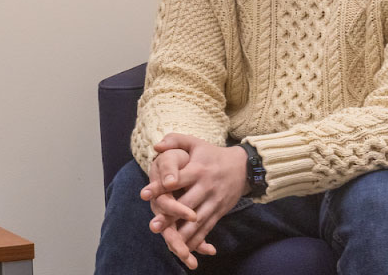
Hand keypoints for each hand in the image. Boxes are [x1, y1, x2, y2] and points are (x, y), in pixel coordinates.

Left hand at [140, 147, 214, 266]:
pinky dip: (198, 239)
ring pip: (197, 220)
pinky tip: (186, 248)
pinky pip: (208, 228)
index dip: (160, 186)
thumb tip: (156, 147)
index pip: (175, 179)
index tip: (144, 194)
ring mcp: (214, 201)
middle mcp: (206, 187)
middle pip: (186, 204)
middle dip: (169, 216)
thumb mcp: (195, 142)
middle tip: (154, 226)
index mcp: (197, 170)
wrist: (244, 167)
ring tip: (169, 243)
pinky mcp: (220, 211)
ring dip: (183, 233)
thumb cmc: (212, 154)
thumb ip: (175, 140)